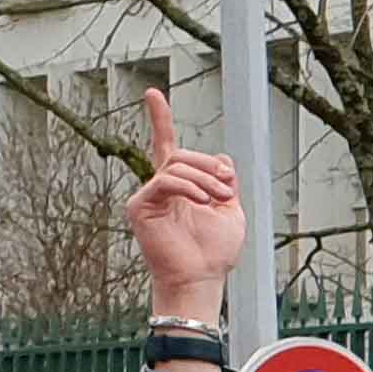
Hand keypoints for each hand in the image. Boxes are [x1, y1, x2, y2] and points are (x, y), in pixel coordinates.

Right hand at [127, 87, 244, 320]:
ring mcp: (149, 196)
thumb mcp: (231, 212)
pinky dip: (189, 187)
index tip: (152, 94)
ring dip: (204, 178)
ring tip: (219, 198)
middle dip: (208, 166)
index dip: (160, 119)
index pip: (168, 146)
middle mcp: (161, 187)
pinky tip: (203, 201)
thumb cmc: (215, 252)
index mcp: (181, 186)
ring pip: (176, 165)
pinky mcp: (141, 206)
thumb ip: (225, 184)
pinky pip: (165, 181)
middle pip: (180, 154)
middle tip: (226, 187)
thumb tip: (223, 157)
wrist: (202, 277)